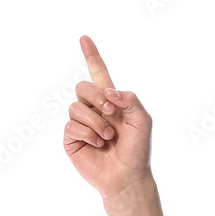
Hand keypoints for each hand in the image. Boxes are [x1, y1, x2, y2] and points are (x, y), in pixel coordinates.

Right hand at [63, 36, 153, 200]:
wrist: (128, 177)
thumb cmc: (138, 151)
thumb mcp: (143, 121)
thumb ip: (130, 99)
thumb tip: (109, 92)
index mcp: (112, 102)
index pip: (99, 74)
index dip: (92, 56)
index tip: (84, 38)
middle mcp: (94, 110)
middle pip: (83, 86)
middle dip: (97, 97)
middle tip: (111, 112)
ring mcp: (81, 123)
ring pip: (76, 107)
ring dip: (96, 122)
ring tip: (109, 137)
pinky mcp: (71, 138)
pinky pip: (71, 125)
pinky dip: (88, 133)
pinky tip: (98, 144)